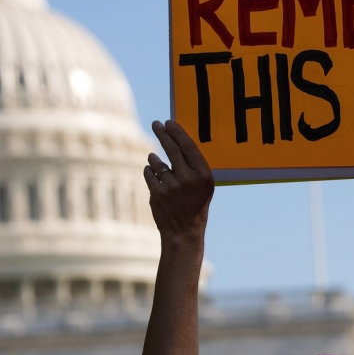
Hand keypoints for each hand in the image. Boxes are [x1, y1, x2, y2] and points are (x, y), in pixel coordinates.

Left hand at [144, 120, 214, 246]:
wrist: (184, 231)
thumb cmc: (195, 204)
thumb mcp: (204, 185)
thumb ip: (194, 165)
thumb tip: (178, 139)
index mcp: (203, 175)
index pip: (189, 147)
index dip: (178, 133)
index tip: (169, 123)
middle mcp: (188, 179)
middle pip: (172, 149)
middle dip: (162, 133)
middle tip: (156, 124)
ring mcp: (172, 187)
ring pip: (157, 162)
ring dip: (154, 158)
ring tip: (154, 158)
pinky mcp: (158, 194)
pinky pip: (149, 174)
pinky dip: (149, 171)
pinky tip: (152, 172)